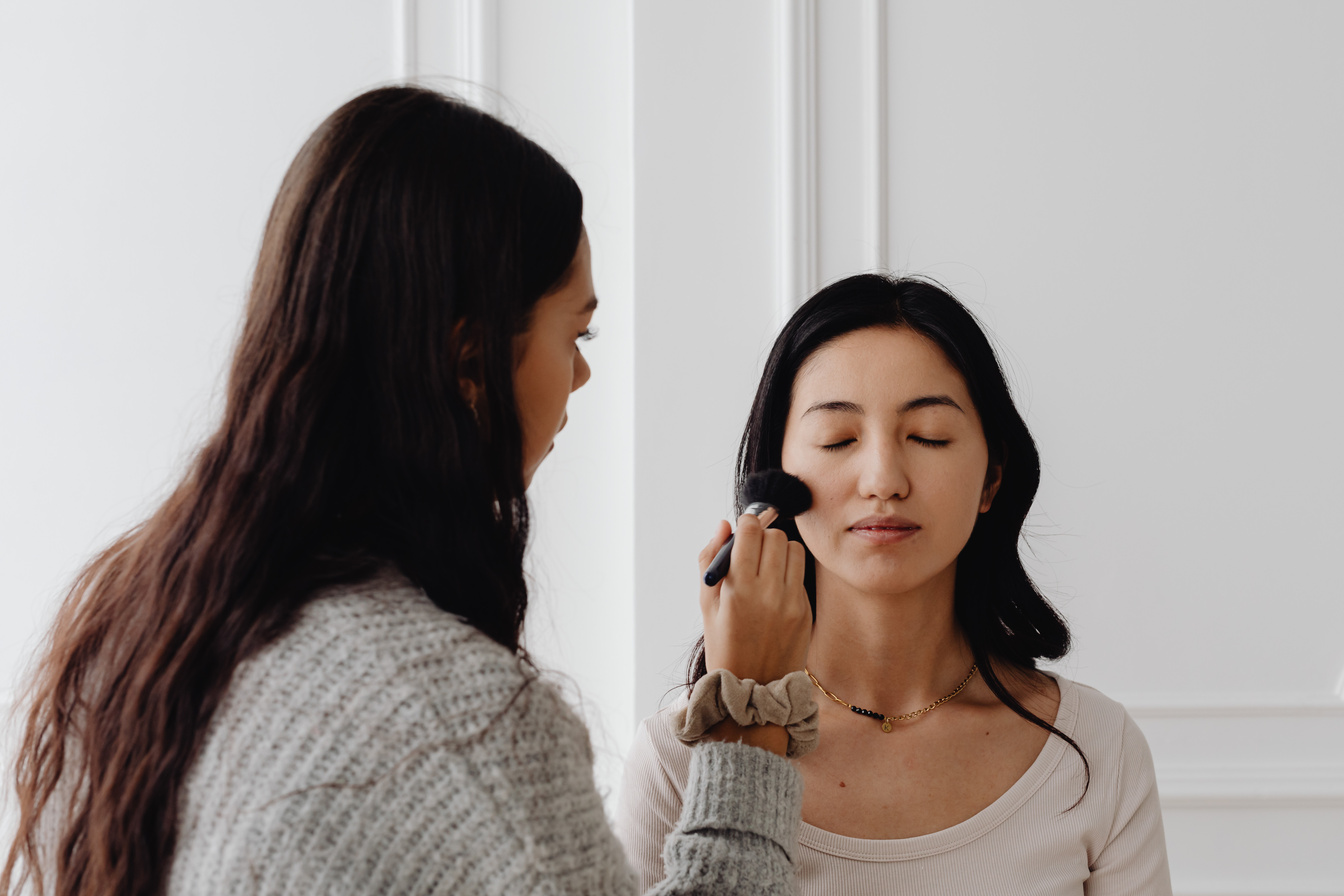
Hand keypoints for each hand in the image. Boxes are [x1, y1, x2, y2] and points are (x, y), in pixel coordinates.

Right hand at [697, 514, 810, 684]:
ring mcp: (791, 602)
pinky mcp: (806, 611)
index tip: (741, 530)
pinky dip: (788, 571)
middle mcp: (768, 592)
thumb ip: (711, 559)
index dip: (745, 523)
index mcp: (738, 589)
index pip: (750, 532)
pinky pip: (801, 573)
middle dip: (762, 535)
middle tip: (752, 550)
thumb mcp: (706, 605)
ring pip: (793, 549)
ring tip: (766, 567)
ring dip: (779, 549)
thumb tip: (724, 525)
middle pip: (775, 535)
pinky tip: (775, 588)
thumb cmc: (724, 646)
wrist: (754, 689)